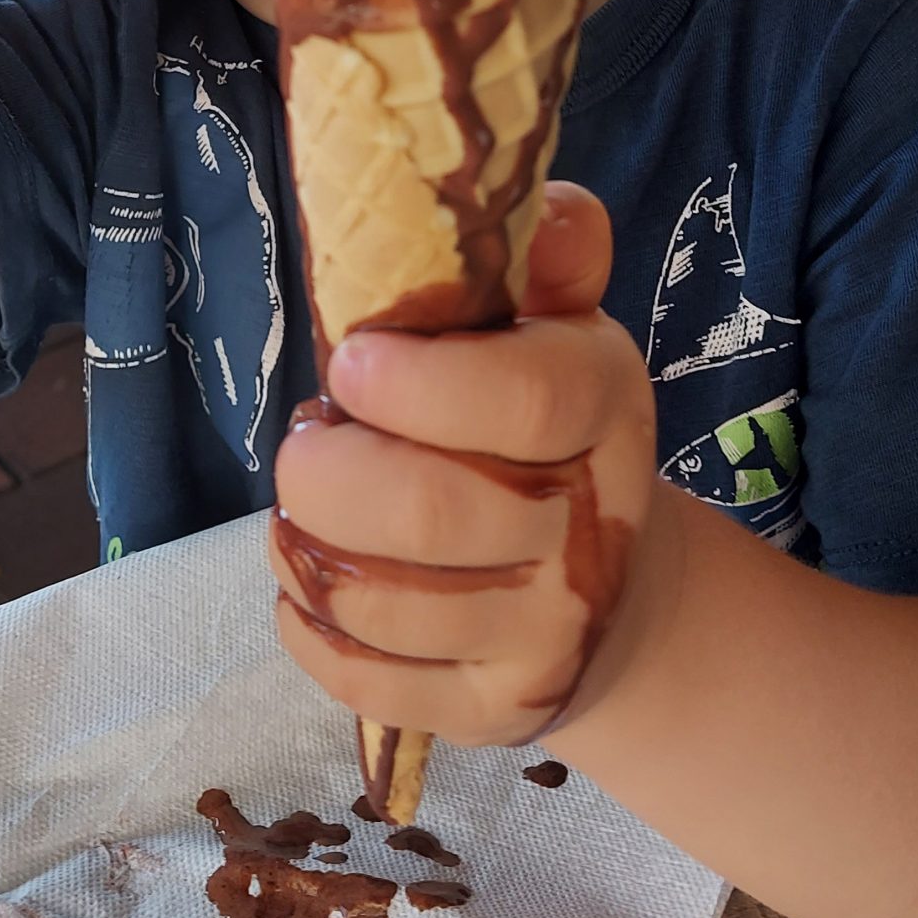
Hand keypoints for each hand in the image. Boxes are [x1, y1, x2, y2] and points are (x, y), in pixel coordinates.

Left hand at [269, 180, 657, 750]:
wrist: (613, 599)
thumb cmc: (552, 434)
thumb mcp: (564, 332)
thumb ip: (550, 260)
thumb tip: (551, 206)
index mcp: (603, 409)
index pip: (521, 400)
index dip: (416, 382)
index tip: (352, 363)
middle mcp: (588, 528)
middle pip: (428, 510)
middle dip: (327, 471)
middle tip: (310, 442)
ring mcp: (544, 632)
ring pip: (380, 599)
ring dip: (305, 543)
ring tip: (309, 505)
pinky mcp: (494, 712)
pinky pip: (363, 678)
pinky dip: (306, 621)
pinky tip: (314, 579)